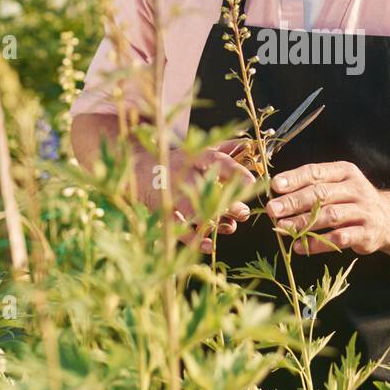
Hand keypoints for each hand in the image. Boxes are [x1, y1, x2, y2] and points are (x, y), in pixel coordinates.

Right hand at [135, 139, 256, 245]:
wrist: (138, 167)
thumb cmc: (177, 160)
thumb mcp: (200, 149)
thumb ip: (226, 148)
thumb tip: (250, 145)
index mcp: (196, 157)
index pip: (218, 161)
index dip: (235, 172)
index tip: (251, 182)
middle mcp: (184, 174)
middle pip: (209, 189)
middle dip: (229, 203)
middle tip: (243, 212)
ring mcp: (171, 194)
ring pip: (195, 210)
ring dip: (216, 221)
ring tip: (230, 227)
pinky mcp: (162, 212)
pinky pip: (178, 229)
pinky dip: (194, 239)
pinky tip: (208, 244)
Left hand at [265, 161, 389, 255]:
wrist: (388, 219)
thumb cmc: (351, 201)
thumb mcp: (337, 186)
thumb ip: (312, 186)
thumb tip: (276, 192)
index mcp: (345, 172)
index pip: (316, 172)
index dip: (294, 179)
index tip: (275, 186)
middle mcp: (356, 189)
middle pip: (321, 194)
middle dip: (294, 202)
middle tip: (272, 210)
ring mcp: (363, 211)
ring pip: (329, 216)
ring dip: (303, 223)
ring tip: (280, 229)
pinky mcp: (367, 233)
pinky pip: (339, 238)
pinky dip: (318, 243)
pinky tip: (299, 246)